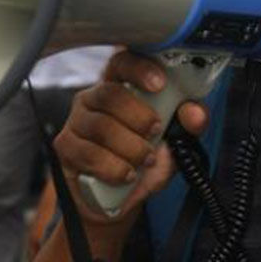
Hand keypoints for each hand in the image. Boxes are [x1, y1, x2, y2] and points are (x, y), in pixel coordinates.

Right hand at [55, 52, 208, 224]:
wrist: (117, 200)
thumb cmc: (143, 161)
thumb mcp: (173, 143)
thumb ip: (188, 125)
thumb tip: (195, 113)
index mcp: (120, 86)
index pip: (122, 62)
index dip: (139, 68)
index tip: (159, 84)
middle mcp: (94, 98)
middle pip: (110, 94)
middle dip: (139, 116)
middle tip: (155, 133)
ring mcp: (76, 121)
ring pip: (101, 126)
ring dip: (131, 147)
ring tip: (145, 160)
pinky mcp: (65, 147)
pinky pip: (89, 153)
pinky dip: (114, 167)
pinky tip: (126, 174)